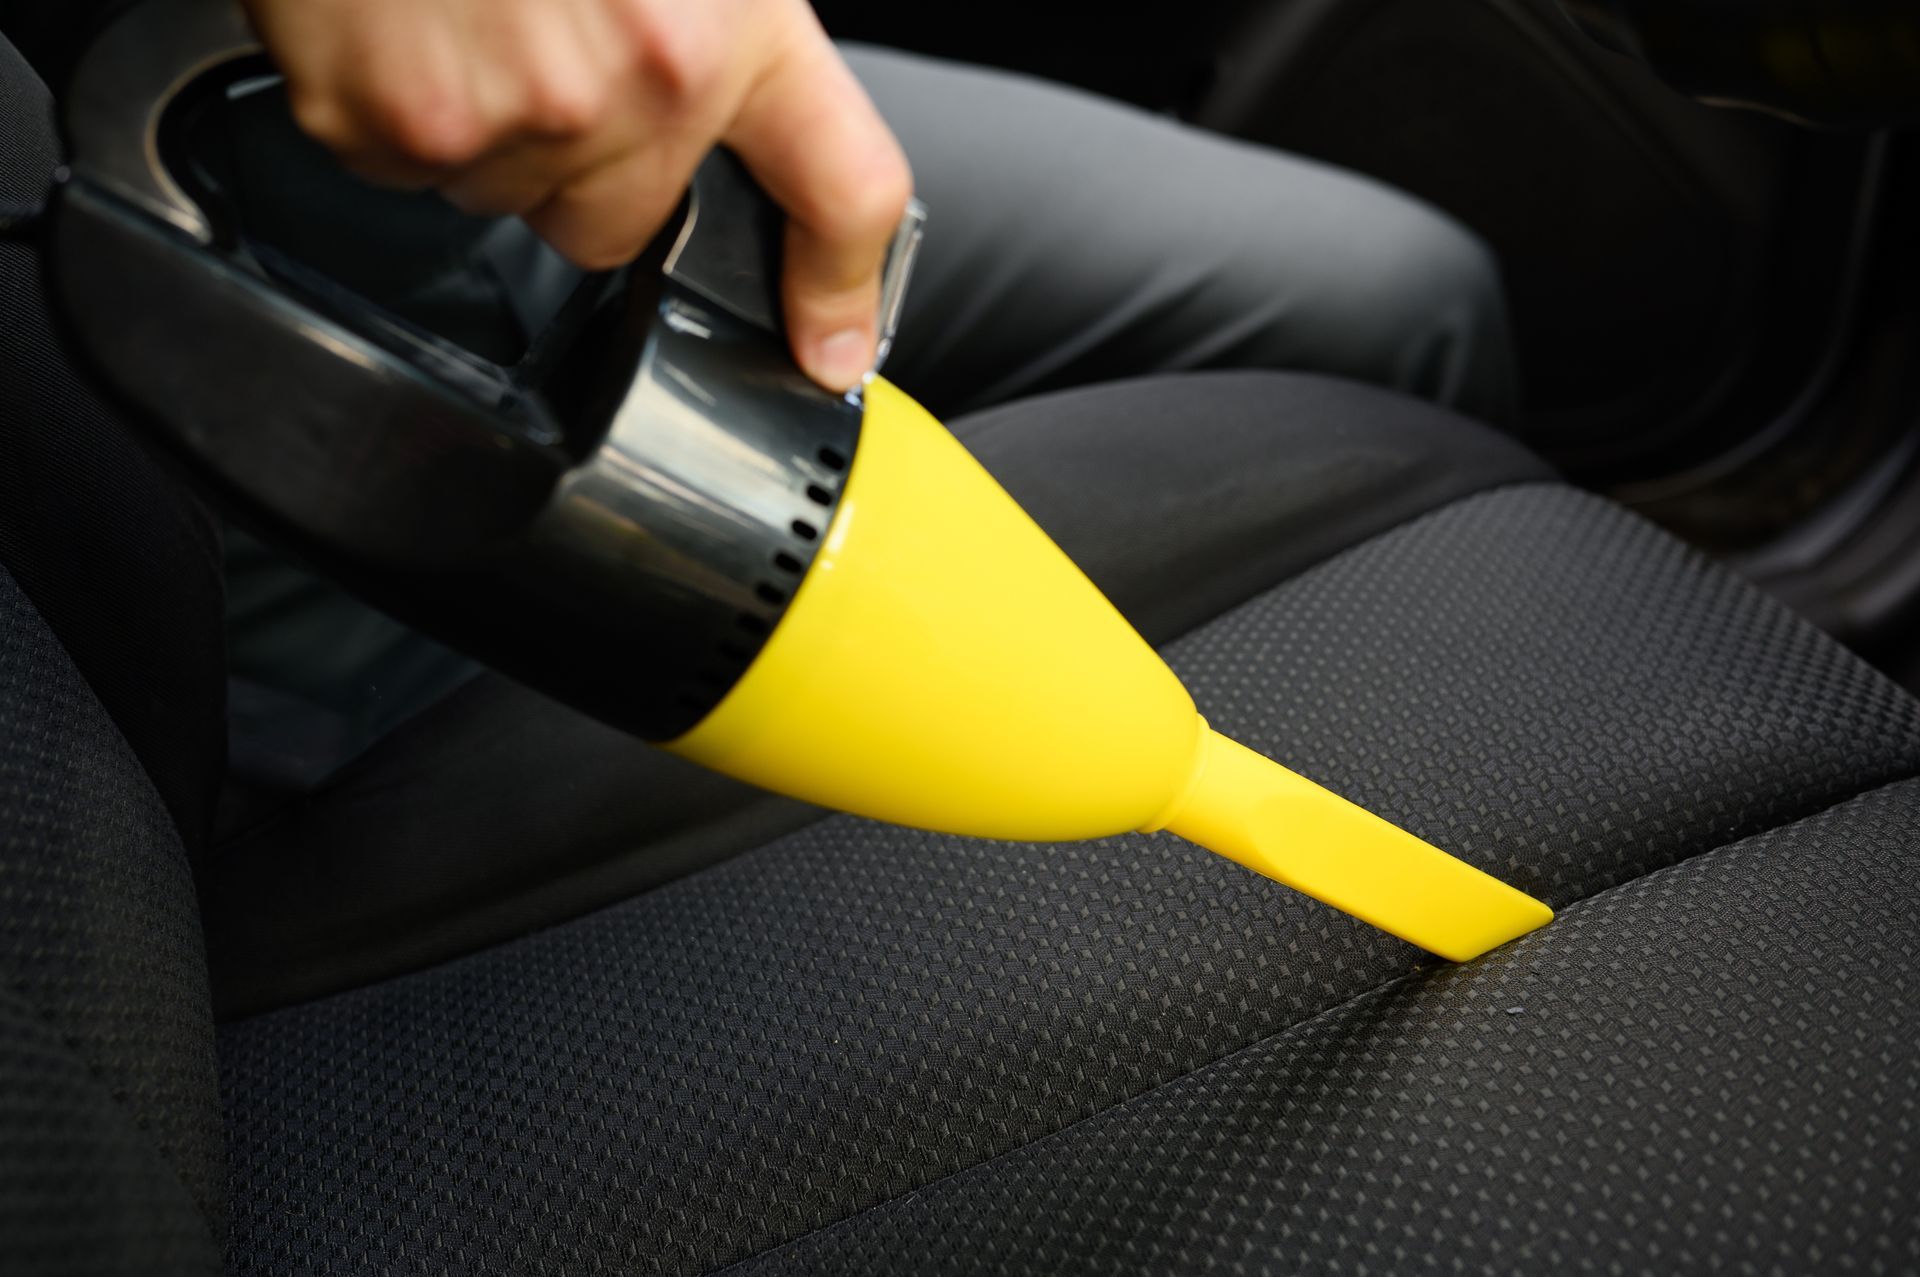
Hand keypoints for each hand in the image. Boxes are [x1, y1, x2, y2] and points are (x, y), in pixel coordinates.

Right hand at [240, 0, 912, 390]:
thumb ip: (716, 23)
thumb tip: (715, 103)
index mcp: (731, 23)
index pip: (840, 187)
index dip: (843, 290)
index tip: (831, 350)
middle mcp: (640, 80)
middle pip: (620, 224)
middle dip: (584, 163)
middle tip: (541, 46)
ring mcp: (513, 114)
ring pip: (505, 199)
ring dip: (489, 131)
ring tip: (464, 11)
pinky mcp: (394, 124)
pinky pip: (400, 171)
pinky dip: (393, 112)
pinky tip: (402, 23)